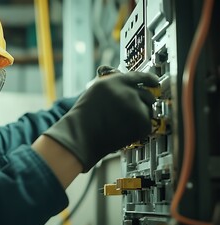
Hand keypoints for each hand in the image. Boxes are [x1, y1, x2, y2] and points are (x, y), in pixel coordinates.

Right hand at [43, 68, 158, 171]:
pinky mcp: (141, 123)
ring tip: (122, 122)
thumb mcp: (96, 91)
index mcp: (115, 81)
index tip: (154, 81)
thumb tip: (130, 85)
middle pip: (147, 94)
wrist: (81, 135)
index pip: (139, 76)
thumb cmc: (84, 117)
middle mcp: (127, 91)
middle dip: (143, 102)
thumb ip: (114, 85)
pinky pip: (148, 123)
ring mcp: (136, 107)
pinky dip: (139, 128)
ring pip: (149, 109)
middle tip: (132, 111)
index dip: (149, 79)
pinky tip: (124, 130)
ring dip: (141, 115)